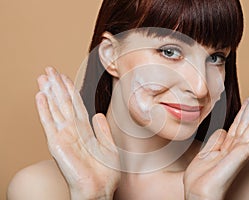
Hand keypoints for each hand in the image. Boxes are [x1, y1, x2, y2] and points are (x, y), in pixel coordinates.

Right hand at [35, 67, 119, 199]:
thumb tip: (97, 114)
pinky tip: (40, 96)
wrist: (99, 189)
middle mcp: (73, 130)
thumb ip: (102, 130)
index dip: (70, 90)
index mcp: (85, 131)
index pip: (76, 105)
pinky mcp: (57, 144)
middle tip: (50, 69)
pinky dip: (44, 109)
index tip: (64, 77)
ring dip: (49, 92)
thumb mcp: (109, 146)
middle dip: (57, 86)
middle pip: (64, 103)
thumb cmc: (104, 172)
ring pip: (55, 108)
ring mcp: (64, 136)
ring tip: (43, 77)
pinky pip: (49, 123)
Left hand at [183, 88, 248, 199]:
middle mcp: (235, 149)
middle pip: (247, 124)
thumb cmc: (201, 180)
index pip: (238, 125)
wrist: (198, 195)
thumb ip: (214, 142)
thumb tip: (222, 130)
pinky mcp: (240, 157)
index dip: (244, 111)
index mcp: (227, 147)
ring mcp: (239, 153)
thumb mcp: (205, 155)